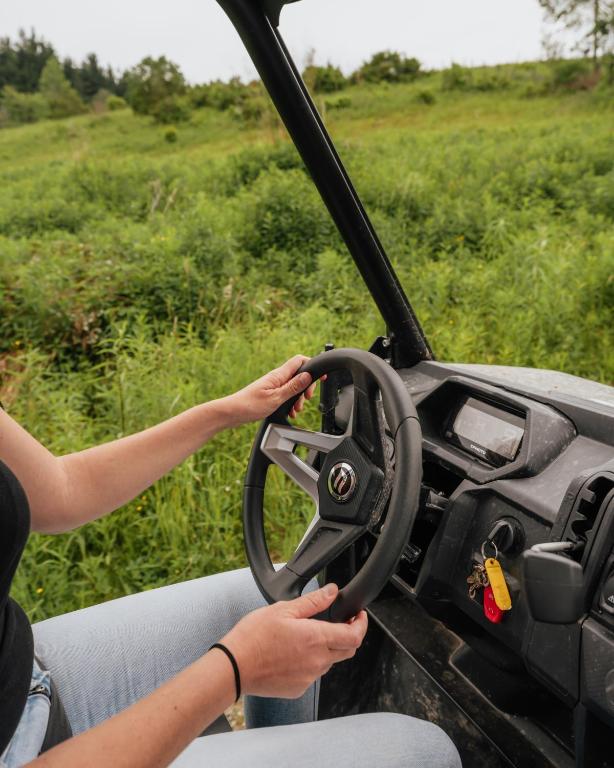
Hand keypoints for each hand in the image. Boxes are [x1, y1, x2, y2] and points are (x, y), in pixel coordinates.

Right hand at [219, 584, 366, 698]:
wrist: (234, 667)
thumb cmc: (253, 637)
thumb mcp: (283, 609)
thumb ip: (313, 601)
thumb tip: (332, 591)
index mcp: (316, 638)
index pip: (354, 636)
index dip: (362, 624)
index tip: (358, 615)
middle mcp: (317, 661)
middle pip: (348, 650)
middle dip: (348, 635)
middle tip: (340, 622)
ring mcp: (308, 677)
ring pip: (330, 661)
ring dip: (328, 648)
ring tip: (306, 635)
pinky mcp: (298, 688)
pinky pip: (313, 674)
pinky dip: (311, 662)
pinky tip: (294, 652)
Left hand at [225, 355, 318, 425]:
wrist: (232, 413)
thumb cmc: (250, 405)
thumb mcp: (276, 398)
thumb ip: (293, 387)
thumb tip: (308, 375)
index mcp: (278, 375)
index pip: (300, 361)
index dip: (312, 366)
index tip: (321, 376)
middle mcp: (277, 378)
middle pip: (299, 375)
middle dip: (306, 387)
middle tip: (306, 399)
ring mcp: (273, 385)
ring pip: (293, 386)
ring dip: (298, 398)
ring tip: (296, 410)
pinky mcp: (270, 393)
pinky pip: (286, 394)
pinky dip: (290, 403)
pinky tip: (289, 412)